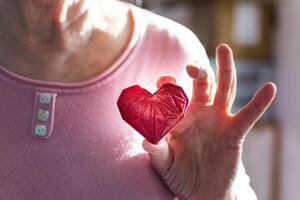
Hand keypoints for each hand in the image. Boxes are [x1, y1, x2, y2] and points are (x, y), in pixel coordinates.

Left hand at [142, 44, 275, 199]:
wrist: (199, 193)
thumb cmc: (178, 175)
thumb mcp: (163, 163)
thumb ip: (155, 150)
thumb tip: (145, 138)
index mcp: (179, 116)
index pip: (173, 92)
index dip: (168, 84)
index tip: (163, 82)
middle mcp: (200, 112)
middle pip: (201, 83)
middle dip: (197, 71)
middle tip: (190, 67)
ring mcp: (218, 120)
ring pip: (224, 89)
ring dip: (225, 69)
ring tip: (223, 49)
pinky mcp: (234, 132)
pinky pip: (248, 115)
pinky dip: (259, 102)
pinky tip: (270, 87)